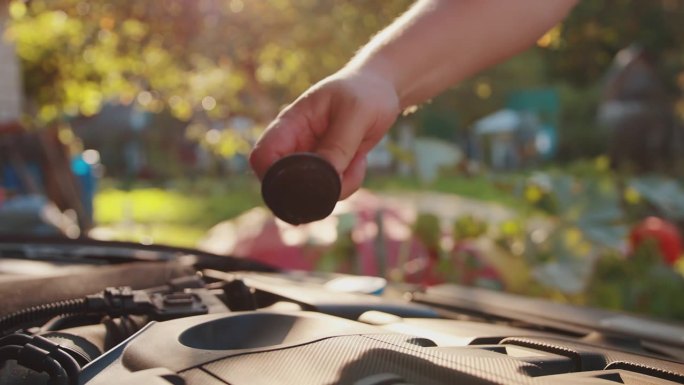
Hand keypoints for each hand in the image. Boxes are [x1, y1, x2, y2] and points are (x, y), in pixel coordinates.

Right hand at [249, 69, 399, 198]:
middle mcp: (294, 144)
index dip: (272, 177)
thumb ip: (338, 145)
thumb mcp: (356, 113)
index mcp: (290, 124)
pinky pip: (331, 190)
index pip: (262, 156)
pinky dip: (348, 183)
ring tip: (358, 158)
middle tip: (345, 173)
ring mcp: (309, 158)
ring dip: (339, 185)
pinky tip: (359, 160)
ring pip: (311, 192)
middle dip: (316, 187)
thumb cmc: (364, 93)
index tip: (304, 185)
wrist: (380, 91)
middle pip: (284, 183)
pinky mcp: (326, 169)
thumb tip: (326, 179)